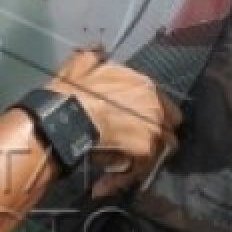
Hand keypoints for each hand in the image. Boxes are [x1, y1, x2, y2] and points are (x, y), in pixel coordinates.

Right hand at [44, 50, 180, 195]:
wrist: (63, 117)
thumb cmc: (72, 91)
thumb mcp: (82, 62)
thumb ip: (96, 54)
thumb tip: (99, 47)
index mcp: (144, 85)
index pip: (163, 105)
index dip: (150, 118)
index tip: (134, 127)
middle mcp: (156, 106)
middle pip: (168, 129)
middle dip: (153, 140)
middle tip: (131, 150)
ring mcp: (153, 129)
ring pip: (157, 153)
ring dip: (138, 162)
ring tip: (115, 169)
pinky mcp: (145, 151)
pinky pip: (138, 171)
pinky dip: (120, 179)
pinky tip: (101, 185)